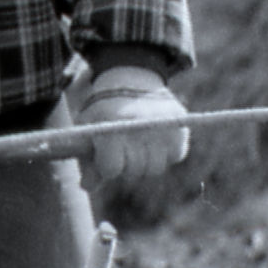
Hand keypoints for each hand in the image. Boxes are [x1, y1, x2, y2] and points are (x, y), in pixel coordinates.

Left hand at [71, 66, 190, 214]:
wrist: (130, 80)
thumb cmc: (105, 112)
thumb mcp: (90, 132)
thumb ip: (88, 162)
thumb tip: (87, 187)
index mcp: (112, 128)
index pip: (112, 169)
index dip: (108, 167)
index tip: (107, 157)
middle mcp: (140, 127)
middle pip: (136, 171)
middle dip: (128, 165)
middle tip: (124, 149)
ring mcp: (163, 127)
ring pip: (157, 168)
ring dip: (147, 162)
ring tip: (140, 145)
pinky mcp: (180, 126)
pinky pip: (175, 156)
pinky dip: (166, 153)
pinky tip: (156, 139)